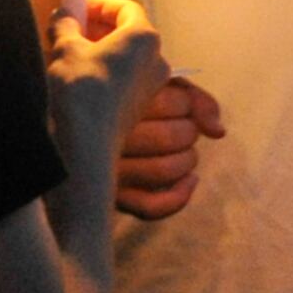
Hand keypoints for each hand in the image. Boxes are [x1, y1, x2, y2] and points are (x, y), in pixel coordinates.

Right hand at [49, 0, 173, 147]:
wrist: (85, 142)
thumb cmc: (82, 91)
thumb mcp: (65, 48)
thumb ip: (65, 26)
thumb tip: (63, 17)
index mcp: (144, 38)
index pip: (126, 8)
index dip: (99, 4)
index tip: (77, 6)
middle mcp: (155, 61)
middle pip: (129, 33)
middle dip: (98, 27)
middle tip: (71, 28)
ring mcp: (150, 87)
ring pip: (127, 58)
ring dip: (101, 51)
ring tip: (70, 54)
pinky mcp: (139, 107)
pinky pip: (125, 80)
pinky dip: (105, 72)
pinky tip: (79, 78)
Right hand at [113, 72, 227, 219]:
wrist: (72, 125)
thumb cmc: (120, 98)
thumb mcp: (152, 85)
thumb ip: (191, 98)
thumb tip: (219, 133)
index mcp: (112, 99)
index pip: (175, 104)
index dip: (185, 103)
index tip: (172, 100)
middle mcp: (104, 136)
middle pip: (173, 137)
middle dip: (188, 130)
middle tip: (178, 126)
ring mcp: (104, 171)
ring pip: (165, 170)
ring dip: (188, 160)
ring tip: (183, 150)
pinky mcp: (111, 197)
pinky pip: (152, 207)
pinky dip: (179, 197)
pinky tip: (191, 180)